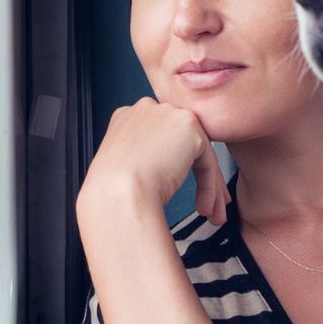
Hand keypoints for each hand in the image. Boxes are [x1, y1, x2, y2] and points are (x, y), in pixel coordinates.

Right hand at [77, 97, 226, 228]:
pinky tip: (205, 208)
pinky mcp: (190, 127)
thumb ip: (139, 158)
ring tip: (209, 213)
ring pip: (197, 152)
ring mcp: (169, 115)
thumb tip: (160, 172)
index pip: (158, 137)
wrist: (118, 192)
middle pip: (180, 142)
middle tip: (204, 202)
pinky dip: (210, 187)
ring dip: (208, 186)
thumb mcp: (120, 166)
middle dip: (194, 173)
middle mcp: (147, 110)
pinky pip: (207, 160)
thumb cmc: (113, 191)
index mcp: (126, 118)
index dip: (170, 163)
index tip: (173, 186)